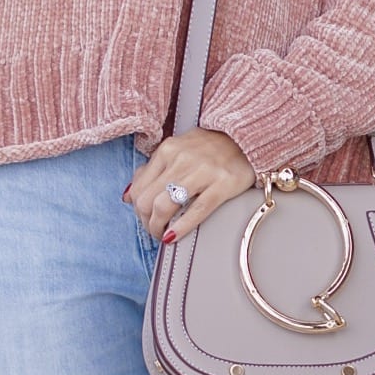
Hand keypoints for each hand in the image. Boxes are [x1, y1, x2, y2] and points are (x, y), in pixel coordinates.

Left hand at [125, 127, 256, 243]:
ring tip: (163, 235)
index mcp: (167, 149)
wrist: (246, 137)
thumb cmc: (209, 147)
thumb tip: (128, 195)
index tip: (146, 219)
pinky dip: (180, 228)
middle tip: (154, 230)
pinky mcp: (222, 184)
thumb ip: (153, 169)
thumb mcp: (177, 149)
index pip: (138, 188)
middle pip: (147, 200)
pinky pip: (196, 210)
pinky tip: (174, 237)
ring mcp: (202, 171)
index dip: (137, 210)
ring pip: (165, 206)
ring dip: (158, 227)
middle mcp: (181, 158)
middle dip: (146, 222)